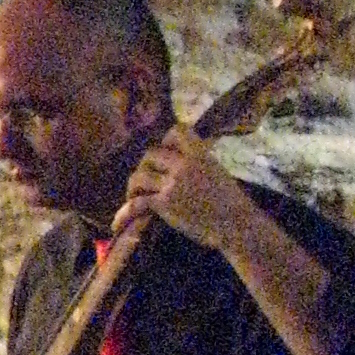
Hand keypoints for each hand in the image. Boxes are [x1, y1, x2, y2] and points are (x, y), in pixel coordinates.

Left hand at [112, 125, 258, 256]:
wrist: (235, 224)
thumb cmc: (230, 200)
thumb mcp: (217, 170)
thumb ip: (199, 160)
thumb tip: (185, 156)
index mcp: (200, 154)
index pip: (176, 131)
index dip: (166, 139)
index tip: (165, 151)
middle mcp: (184, 165)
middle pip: (151, 154)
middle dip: (145, 165)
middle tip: (146, 179)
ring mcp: (172, 184)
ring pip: (139, 176)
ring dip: (133, 186)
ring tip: (134, 195)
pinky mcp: (164, 203)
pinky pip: (136, 203)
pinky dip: (124, 213)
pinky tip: (118, 222)